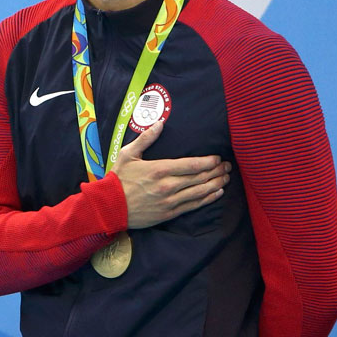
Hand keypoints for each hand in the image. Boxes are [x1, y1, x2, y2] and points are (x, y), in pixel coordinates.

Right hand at [112, 117, 230, 228]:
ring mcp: (169, 201)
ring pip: (200, 192)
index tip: (217, 158)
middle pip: (200, 177)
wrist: (108, 207)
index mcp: (159, 169)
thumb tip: (160, 124)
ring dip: (216, 184)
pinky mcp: (169, 213)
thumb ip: (146, 139)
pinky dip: (207, 199)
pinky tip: (217, 193)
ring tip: (226, 178)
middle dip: (217, 171)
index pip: (192, 164)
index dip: (209, 161)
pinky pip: (193, 205)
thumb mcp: (127, 155)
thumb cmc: (118, 179)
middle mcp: (167, 185)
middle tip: (227, 166)